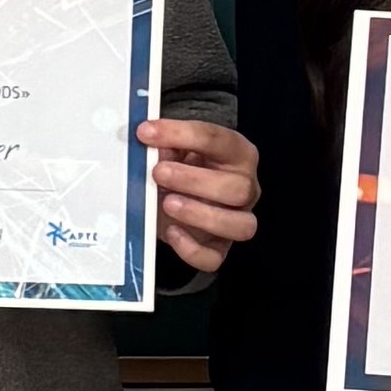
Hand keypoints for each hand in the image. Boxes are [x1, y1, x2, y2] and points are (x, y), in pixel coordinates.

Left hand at [142, 118, 261, 274]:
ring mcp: (237, 220)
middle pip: (239, 187)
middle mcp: (246, 187)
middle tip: (158, 173)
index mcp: (238, 154)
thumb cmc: (182, 166)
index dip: (181, 134)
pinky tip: (171, 232)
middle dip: (195, 180)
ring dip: (202, 215)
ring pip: (241, 226)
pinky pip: (214, 258)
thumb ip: (164, 144)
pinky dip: (192, 250)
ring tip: (167, 203)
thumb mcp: (174, 150)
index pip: (218, 139)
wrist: (181, 195)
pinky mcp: (219, 248)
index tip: (146, 133)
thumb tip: (145, 140)